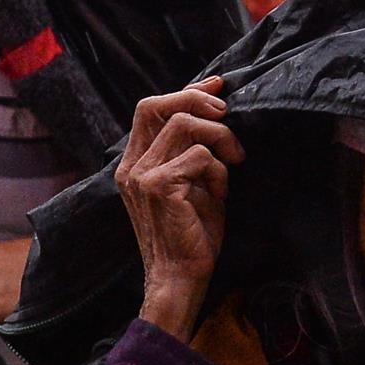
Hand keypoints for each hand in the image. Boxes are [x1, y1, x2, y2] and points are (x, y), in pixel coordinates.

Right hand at [116, 76, 245, 339]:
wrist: (180, 278)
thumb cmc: (191, 235)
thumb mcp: (193, 184)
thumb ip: (194, 151)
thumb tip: (217, 112)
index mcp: (134, 164)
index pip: (150, 109)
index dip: (185, 91)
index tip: (217, 86)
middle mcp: (130, 166)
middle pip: (155, 105)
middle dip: (195, 99)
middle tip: (227, 113)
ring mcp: (140, 176)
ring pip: (182, 125)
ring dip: (218, 138)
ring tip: (234, 161)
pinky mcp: (158, 187)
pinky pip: (197, 156)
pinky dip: (218, 170)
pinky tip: (221, 193)